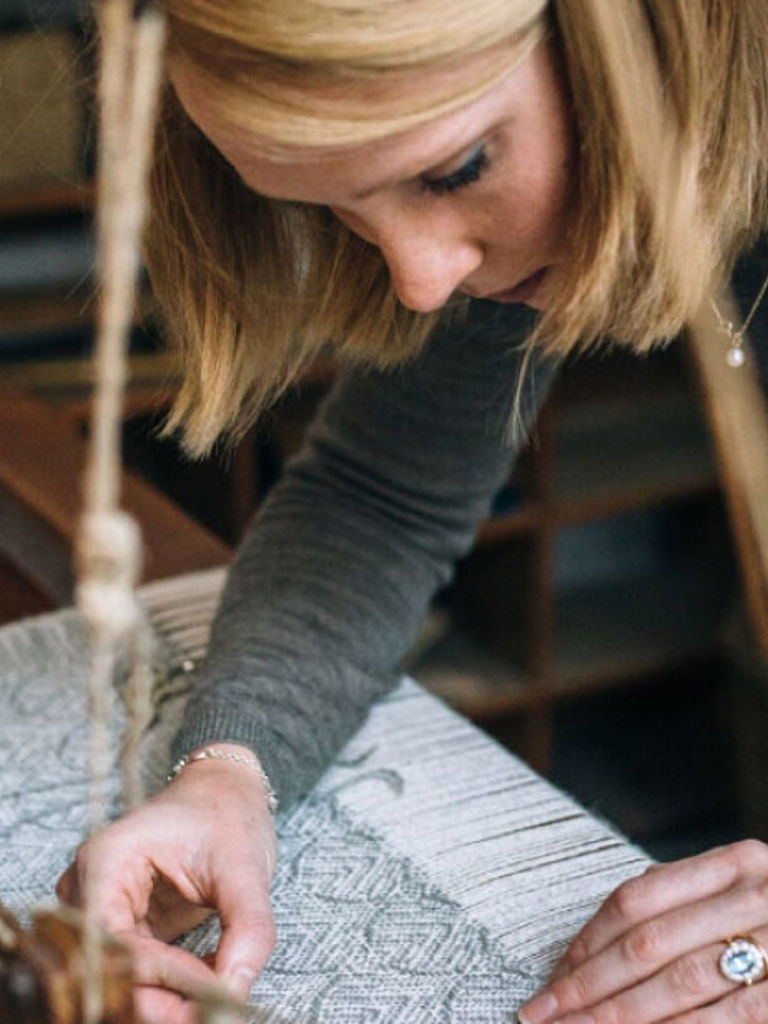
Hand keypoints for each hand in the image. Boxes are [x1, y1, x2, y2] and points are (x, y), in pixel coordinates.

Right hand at [56, 744, 276, 1023]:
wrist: (224, 793)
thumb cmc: (228, 815)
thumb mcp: (246, 866)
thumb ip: (247, 927)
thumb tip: (236, 990)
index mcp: (108, 858)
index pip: (114, 938)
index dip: (158, 974)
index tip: (208, 993)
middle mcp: (91, 886)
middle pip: (109, 965)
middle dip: (158, 998)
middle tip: (205, 1014)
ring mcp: (102, 907)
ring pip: (118, 975)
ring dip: (162, 998)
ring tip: (209, 1005)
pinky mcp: (122, 926)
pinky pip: (135, 970)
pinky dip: (169, 987)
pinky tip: (206, 986)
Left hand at [518, 840, 767, 1023]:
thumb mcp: (737, 900)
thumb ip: (678, 915)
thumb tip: (583, 958)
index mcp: (737, 861)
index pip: (638, 898)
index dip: (588, 939)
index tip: (551, 976)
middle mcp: (758, 892)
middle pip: (648, 942)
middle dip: (588, 984)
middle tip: (542, 1014)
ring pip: (679, 982)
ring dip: (619, 1016)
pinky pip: (728, 1018)